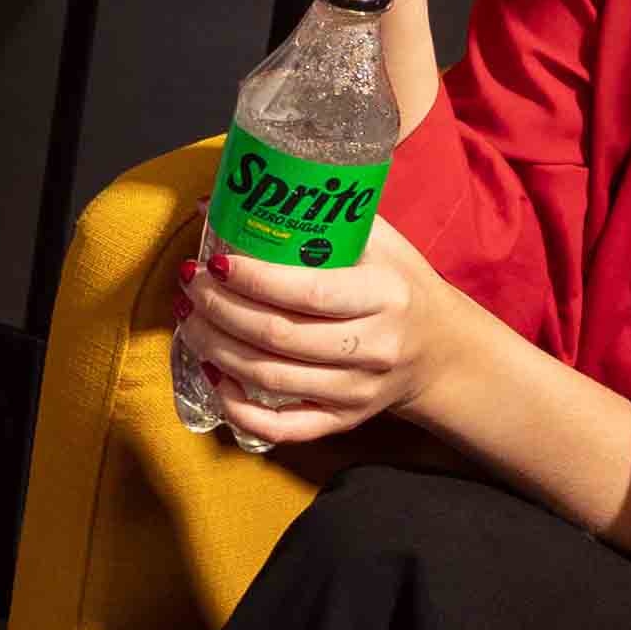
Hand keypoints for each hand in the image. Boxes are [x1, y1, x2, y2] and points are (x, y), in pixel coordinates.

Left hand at [174, 217, 464, 448]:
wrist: (439, 349)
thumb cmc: (396, 284)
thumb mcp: (378, 241)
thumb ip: (315, 217)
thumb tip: (224, 201)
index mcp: (385, 294)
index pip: (308, 292)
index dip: (253, 279)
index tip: (215, 261)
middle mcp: (375, 347)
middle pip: (279, 336)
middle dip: (221, 311)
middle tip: (190, 287)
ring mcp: (358, 391)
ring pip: (271, 379)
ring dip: (217, 350)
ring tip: (190, 322)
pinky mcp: (344, 421)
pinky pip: (283, 428)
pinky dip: (240, 410)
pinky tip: (215, 377)